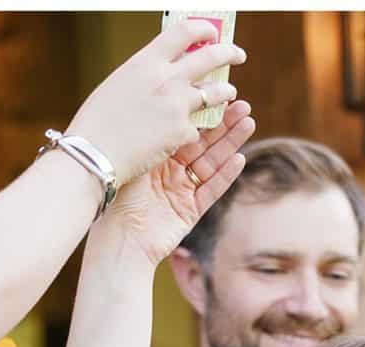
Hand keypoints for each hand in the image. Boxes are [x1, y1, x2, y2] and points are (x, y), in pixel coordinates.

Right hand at [70, 19, 247, 182]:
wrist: (94, 155)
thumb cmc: (96, 123)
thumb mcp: (119, 84)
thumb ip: (143, 75)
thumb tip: (157, 72)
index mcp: (147, 60)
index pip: (183, 32)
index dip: (202, 28)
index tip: (212, 31)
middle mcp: (167, 78)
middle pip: (209, 57)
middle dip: (228, 52)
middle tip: (237, 54)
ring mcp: (177, 105)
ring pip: (214, 94)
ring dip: (225, 92)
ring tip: (230, 93)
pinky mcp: (181, 132)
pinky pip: (196, 130)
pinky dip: (191, 134)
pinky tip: (184, 138)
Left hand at [97, 103, 253, 267]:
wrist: (116, 237)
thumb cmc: (117, 192)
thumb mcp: (138, 152)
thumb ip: (159, 131)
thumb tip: (177, 102)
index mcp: (155, 153)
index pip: (184, 128)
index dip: (203, 111)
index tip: (219, 92)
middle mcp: (169, 171)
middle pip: (203, 143)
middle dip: (224, 124)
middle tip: (243, 104)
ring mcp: (181, 191)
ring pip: (212, 163)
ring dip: (231, 143)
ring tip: (248, 122)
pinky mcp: (189, 212)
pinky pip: (211, 190)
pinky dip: (226, 175)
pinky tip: (240, 158)